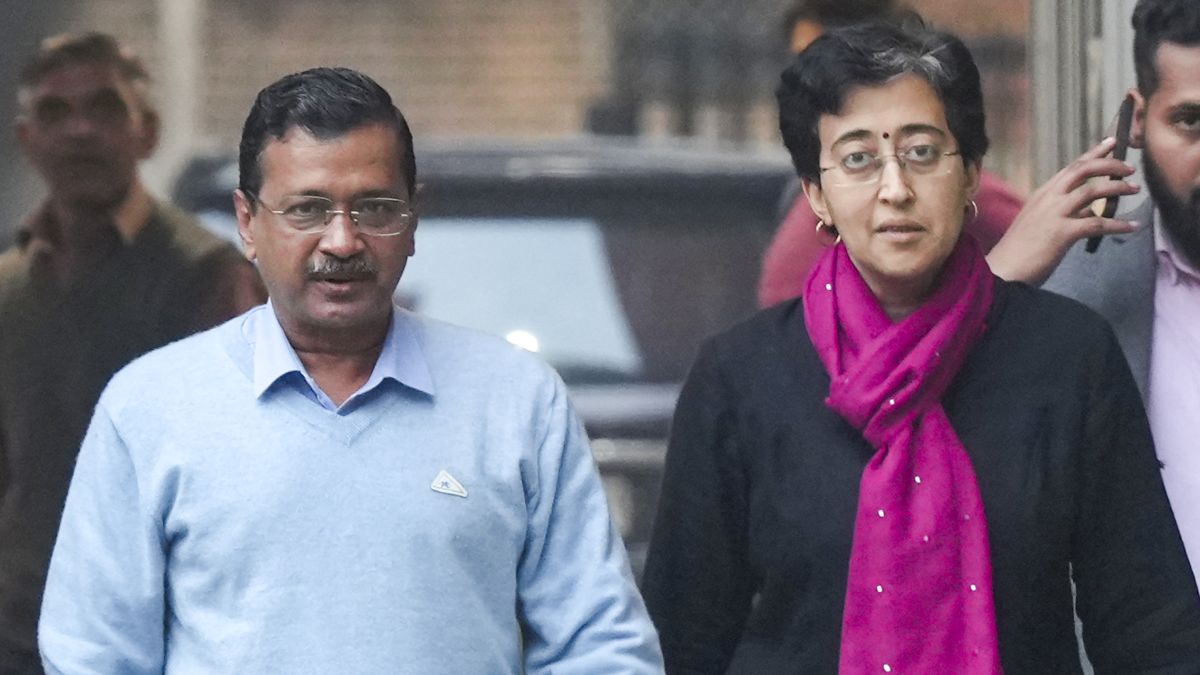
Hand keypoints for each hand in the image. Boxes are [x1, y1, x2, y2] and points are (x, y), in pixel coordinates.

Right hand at [986, 137, 1140, 284]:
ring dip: (1117, 188)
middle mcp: (1048, 198)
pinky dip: (1118, 224)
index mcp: (1042, 194)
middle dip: (1109, 164)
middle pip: (1082, 170)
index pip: (1071, 167)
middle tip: (1130, 168)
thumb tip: (1091, 211)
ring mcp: (1054, 214)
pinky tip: (1132, 226)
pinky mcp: (1062, 233)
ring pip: (1092, 191)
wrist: (1003, 271)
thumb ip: (1067, 213)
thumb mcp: (1041, 223)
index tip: (1111, 142)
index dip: (1094, 153)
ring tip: (1134, 190)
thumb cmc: (1019, 250)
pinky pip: (1097, 224)